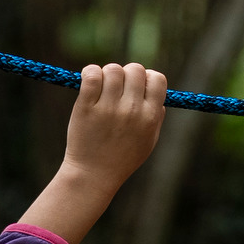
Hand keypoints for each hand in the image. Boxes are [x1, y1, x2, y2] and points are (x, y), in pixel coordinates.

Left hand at [17, 63, 167, 243]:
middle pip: (135, 69)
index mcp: (150, 117)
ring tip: (102, 86)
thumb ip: (157, 117)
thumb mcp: (149, 141)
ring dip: (108, 73)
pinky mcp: (86, 107)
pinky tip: (90, 80)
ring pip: (113, 69)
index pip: (157, 78)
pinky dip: (90, 72)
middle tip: (117, 87)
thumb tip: (156, 94)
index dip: (147, 77)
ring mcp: (108, 108)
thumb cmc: (123, 158)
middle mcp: (132, 110)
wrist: (94, 174)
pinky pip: (92, 75)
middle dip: (126, 74)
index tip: (137, 86)